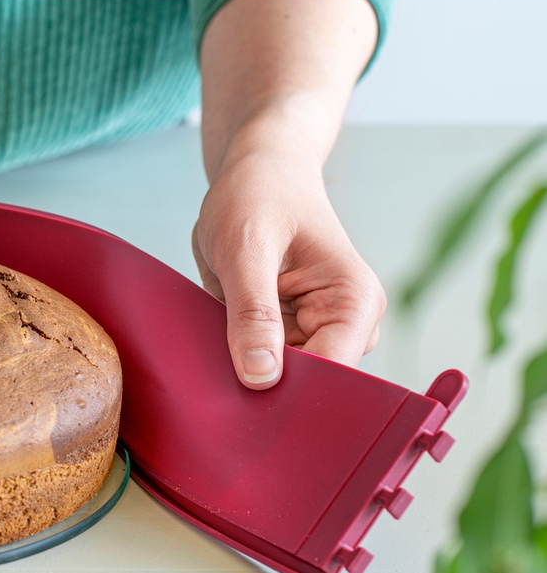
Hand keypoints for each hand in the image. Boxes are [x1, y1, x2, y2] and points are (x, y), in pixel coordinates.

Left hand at [191, 144, 385, 387]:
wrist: (256, 172)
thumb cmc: (257, 195)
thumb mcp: (245, 249)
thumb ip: (253, 313)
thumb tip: (260, 376)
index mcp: (354, 301)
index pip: (333, 372)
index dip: (290, 392)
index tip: (246, 399)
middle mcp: (346, 322)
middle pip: (311, 385)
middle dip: (268, 386)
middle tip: (219, 379)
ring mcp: (317, 330)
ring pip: (284, 380)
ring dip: (248, 374)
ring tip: (217, 350)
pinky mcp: (287, 332)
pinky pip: (263, 364)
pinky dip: (237, 361)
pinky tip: (217, 348)